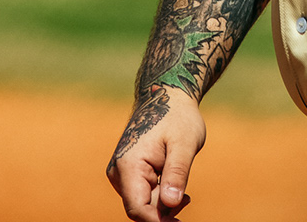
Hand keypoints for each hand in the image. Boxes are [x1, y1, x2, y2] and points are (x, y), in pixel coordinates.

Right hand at [107, 86, 205, 219]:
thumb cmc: (178, 118)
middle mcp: (119, 172)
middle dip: (164, 212)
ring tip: (184, 192)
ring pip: (142, 203)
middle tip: (187, 199)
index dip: (157, 221)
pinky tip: (175, 187)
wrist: (167, 97)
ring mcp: (121, 173)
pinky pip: (143, 194)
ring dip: (163, 204)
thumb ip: (177, 173)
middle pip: (141, 208)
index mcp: (129, 165)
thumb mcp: (184, 144)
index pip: (137, 208)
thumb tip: (171, 204)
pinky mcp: (128, 173)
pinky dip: (160, 195)